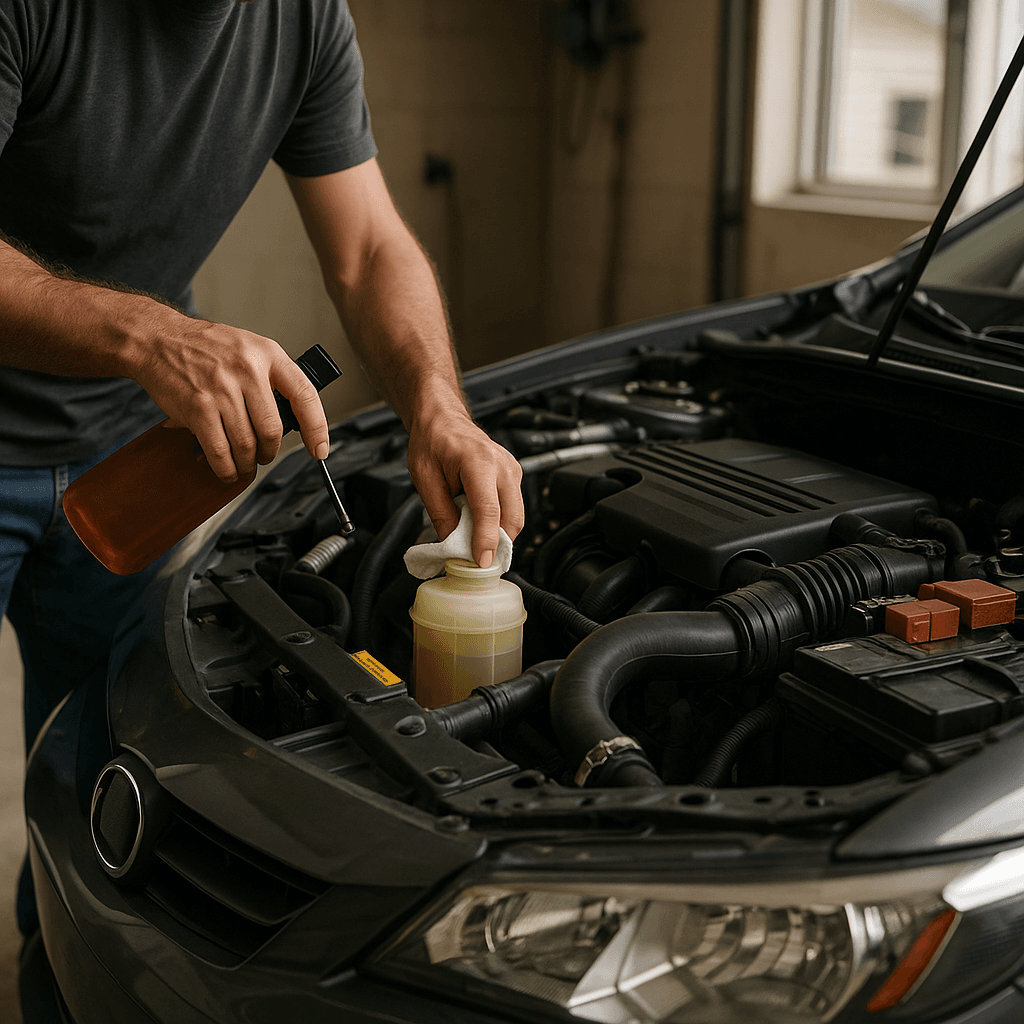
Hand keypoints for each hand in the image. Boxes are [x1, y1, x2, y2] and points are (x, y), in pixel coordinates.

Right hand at [133, 317, 329, 482]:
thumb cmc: (205, 347)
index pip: (305, 395)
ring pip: (247, 445)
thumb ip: (270, 377)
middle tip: (264, 456)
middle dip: (270, 452)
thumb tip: (291, 418)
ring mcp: (222, 389)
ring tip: (244, 464)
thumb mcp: (248, 349)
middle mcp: (248, 370)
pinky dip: (226, 468)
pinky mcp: (198, 407)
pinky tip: (227, 469)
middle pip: (272, 430)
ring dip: (248, 463)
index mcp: (268, 354)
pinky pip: (220, 451)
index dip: (317, 428)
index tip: (319, 449)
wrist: (158, 339)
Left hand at [407, 407, 523, 567]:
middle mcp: (502, 465)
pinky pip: (512, 508)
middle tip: (474, 560)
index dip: (486, 542)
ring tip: (472, 537)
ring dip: (498, 534)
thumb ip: (440, 514)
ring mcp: (512, 469)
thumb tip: (454, 546)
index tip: (481, 564)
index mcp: (478, 462)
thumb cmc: (432, 442)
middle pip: (512, 518)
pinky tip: (478, 521)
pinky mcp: (514, 475)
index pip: (488, 511)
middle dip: (496, 544)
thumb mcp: (424, 479)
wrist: (442, 418)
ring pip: (516, 516)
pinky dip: (499, 522)